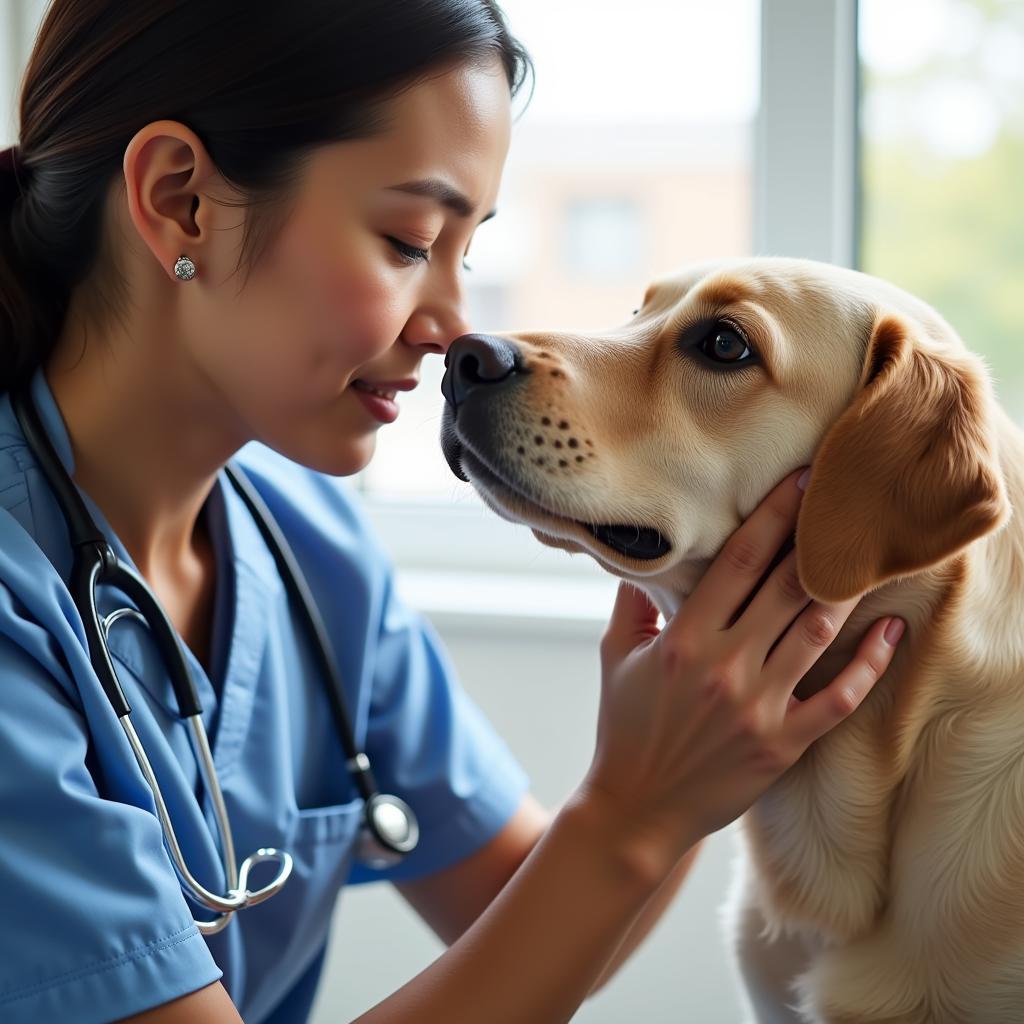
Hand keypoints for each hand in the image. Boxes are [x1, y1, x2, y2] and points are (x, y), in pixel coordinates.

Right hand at [583, 467, 903, 862]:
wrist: (637, 807)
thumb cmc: (625, 727)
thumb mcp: (616, 658)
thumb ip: (632, 604)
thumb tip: (643, 558)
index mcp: (683, 640)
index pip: (737, 563)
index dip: (774, 517)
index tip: (801, 482)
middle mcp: (724, 667)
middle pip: (785, 587)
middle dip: (818, 540)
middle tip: (845, 506)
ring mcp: (758, 707)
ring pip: (817, 633)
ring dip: (846, 591)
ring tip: (867, 558)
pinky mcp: (783, 744)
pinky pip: (838, 698)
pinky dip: (870, 664)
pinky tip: (889, 632)